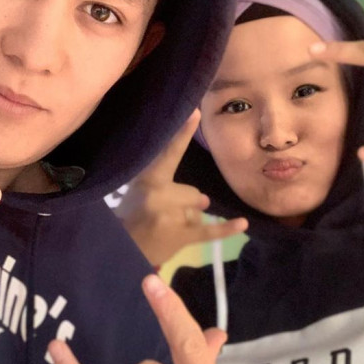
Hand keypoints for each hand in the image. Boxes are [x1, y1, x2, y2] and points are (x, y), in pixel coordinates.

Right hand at [116, 111, 246, 266]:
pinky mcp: (182, 237)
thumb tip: (203, 199)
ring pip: (197, 208)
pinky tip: (243, 224)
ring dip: (188, 216)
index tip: (195, 112)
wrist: (120, 252)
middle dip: (185, 202)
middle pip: (193, 192)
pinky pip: (209, 231)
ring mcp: (173, 217)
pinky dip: (226, 229)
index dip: (181, 134)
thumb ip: (163, 181)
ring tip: (167, 226)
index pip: (169, 153)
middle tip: (162, 213)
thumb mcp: (137, 191)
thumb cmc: (128, 218)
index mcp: (149, 180)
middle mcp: (161, 196)